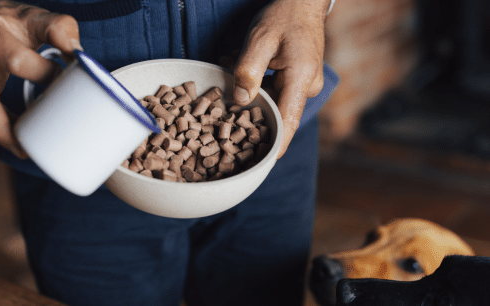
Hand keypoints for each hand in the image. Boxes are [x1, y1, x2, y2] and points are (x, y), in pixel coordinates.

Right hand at [0, 0, 81, 157]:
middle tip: (26, 147)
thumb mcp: (35, 16)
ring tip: (23, 150)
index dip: (42, 73)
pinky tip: (14, 141)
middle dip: (4, 127)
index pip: (15, 60)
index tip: (62, 79)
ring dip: (0, 135)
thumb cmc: (11, 21)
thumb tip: (78, 56)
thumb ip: (60, 30)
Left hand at [232, 0, 328, 158]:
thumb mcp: (260, 40)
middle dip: (248, 112)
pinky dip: (255, 83)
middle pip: (278, 114)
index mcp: (301, 80)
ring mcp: (304, 84)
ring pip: (273, 101)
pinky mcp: (298, 79)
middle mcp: (307, 87)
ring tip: (228, 68)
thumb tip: (241, 102)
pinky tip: (237, 65)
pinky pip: (275, 90)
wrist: (303, 0)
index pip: (288, 123)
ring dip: (248, 92)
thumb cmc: (284, 16)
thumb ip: (249, 71)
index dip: (275, 147)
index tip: (260, 165)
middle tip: (220, 107)